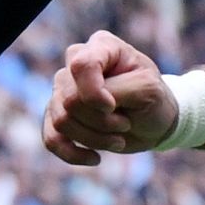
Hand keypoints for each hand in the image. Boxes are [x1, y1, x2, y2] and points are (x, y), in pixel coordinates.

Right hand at [43, 30, 173, 166]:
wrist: (153, 122)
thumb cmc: (154, 99)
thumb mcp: (147, 90)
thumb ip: (115, 91)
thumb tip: (79, 103)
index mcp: (101, 46)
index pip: (81, 65)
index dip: (94, 93)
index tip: (113, 106)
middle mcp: (75, 63)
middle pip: (70, 99)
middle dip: (101, 121)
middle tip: (125, 124)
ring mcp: (63, 89)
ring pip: (62, 121)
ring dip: (94, 138)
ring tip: (118, 138)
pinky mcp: (57, 116)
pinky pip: (51, 139)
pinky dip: (73, 154)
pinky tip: (95, 158)